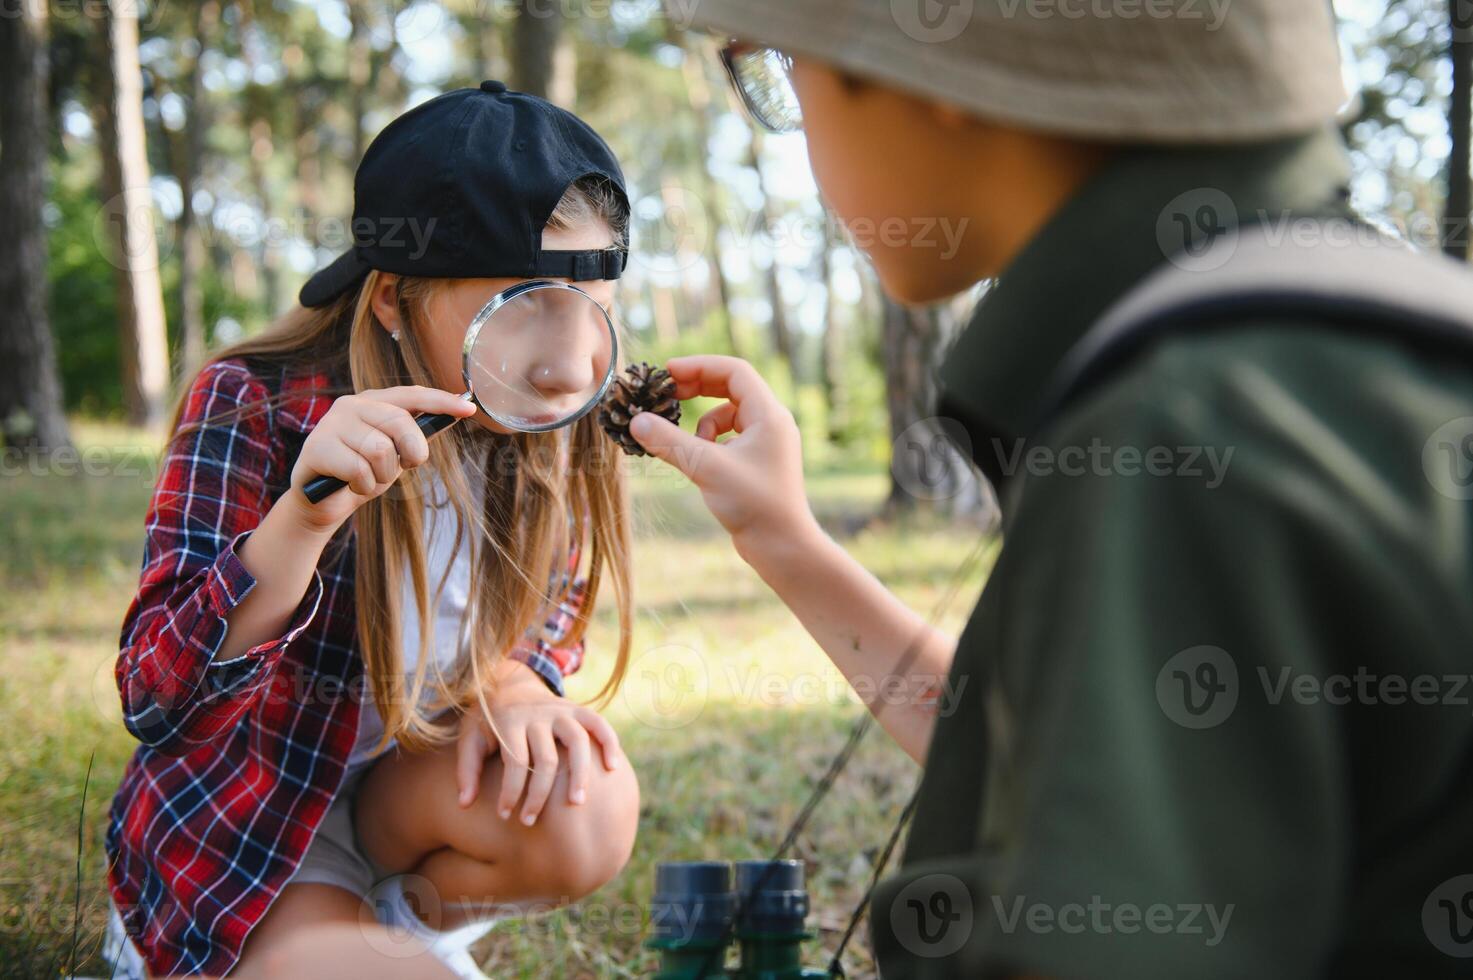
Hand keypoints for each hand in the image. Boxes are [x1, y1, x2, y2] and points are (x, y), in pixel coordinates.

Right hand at [284, 385, 476, 532]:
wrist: (322, 503)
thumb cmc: (362, 473)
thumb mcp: (395, 453)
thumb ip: (416, 434)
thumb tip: (456, 412)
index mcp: (374, 401)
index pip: (412, 395)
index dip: (442, 401)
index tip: (469, 409)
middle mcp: (352, 405)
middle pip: (400, 423)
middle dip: (411, 454)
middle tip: (400, 468)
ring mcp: (331, 423)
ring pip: (380, 450)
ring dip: (382, 476)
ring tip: (368, 478)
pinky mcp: (317, 447)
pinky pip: (359, 470)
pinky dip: (363, 486)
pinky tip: (351, 485)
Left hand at [455, 667, 626, 826]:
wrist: (508, 684)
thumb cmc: (487, 721)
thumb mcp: (469, 739)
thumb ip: (467, 770)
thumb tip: (464, 804)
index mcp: (509, 722)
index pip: (515, 762)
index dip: (510, 792)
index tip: (504, 815)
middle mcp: (538, 715)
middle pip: (547, 758)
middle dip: (539, 794)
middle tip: (530, 821)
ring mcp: (560, 710)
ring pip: (577, 741)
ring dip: (580, 773)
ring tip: (578, 803)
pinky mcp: (577, 709)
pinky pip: (598, 723)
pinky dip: (609, 742)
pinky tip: (613, 768)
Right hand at [628, 355, 817, 553]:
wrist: (783, 547)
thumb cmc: (754, 505)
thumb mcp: (706, 468)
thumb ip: (670, 442)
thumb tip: (636, 421)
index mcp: (769, 415)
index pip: (734, 371)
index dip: (699, 366)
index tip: (668, 372)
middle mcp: (772, 423)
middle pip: (731, 387)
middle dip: (697, 389)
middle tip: (666, 395)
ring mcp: (766, 443)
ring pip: (728, 415)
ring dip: (703, 424)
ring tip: (691, 449)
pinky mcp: (758, 462)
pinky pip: (729, 438)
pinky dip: (710, 443)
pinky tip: (702, 464)